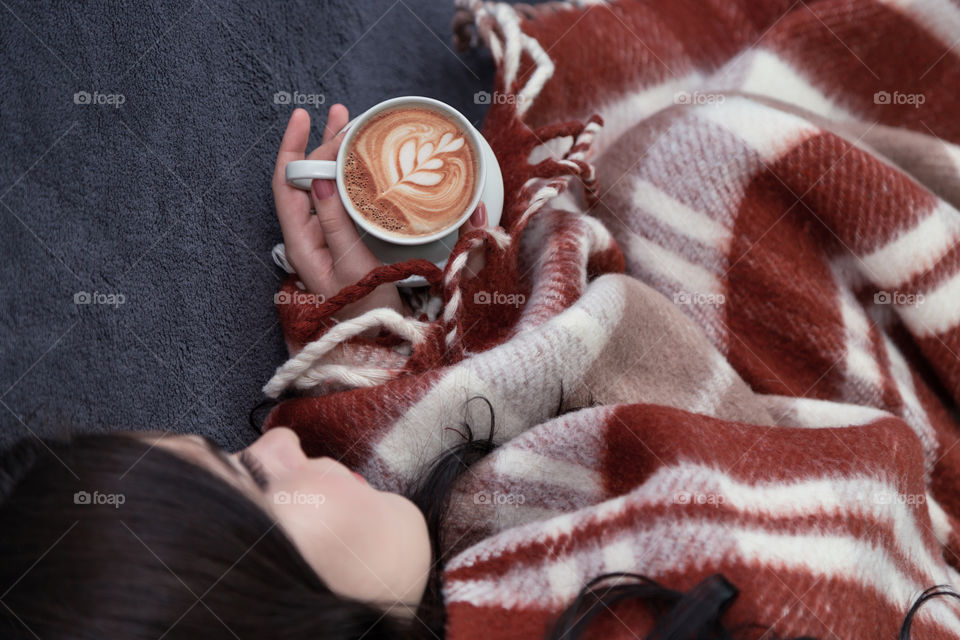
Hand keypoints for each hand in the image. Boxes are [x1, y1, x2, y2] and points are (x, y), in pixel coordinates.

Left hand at [272, 105, 487, 324]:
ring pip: (323, 188)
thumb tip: (318, 180)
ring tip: (350, 123)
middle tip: (342, 115)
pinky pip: (340, 201)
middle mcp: (309, 237)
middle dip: (319, 145)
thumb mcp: (351, 265)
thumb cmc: (367, 308)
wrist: (382, 340)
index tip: (303, 118)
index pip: (286, 185)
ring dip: (334, 156)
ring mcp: (326, 238)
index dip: (291, 150)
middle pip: (304, 181)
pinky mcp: (344, 241)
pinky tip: (360, 161)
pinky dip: (348, 176)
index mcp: (302, 243)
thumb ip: (334, 223)